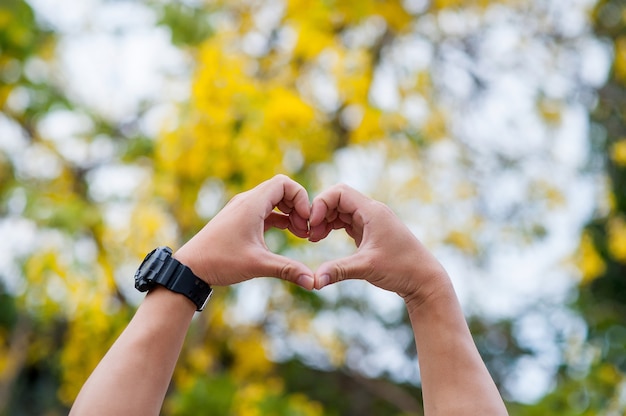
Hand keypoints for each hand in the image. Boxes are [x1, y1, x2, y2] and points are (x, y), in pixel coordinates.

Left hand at [174, 175, 314, 288]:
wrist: (189, 268)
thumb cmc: (220, 262)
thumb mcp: (257, 265)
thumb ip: (287, 269)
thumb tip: (314, 282)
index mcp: (251, 204)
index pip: (284, 183)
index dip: (300, 198)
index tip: (306, 220)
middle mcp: (246, 201)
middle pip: (280, 189)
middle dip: (297, 206)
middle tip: (305, 229)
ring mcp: (241, 210)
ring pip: (273, 200)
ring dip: (289, 213)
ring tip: (300, 234)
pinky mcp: (239, 220)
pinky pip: (265, 211)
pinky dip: (279, 218)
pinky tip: (288, 234)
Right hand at [309, 184, 448, 303]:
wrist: (424, 279)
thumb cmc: (401, 269)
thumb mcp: (366, 268)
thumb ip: (338, 270)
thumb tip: (313, 281)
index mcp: (372, 211)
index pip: (339, 192)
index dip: (321, 204)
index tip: (312, 224)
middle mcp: (372, 212)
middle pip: (338, 199)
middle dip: (321, 213)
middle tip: (310, 234)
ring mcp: (372, 221)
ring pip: (341, 210)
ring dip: (325, 220)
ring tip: (314, 238)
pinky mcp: (370, 232)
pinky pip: (346, 221)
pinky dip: (333, 227)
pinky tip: (323, 238)